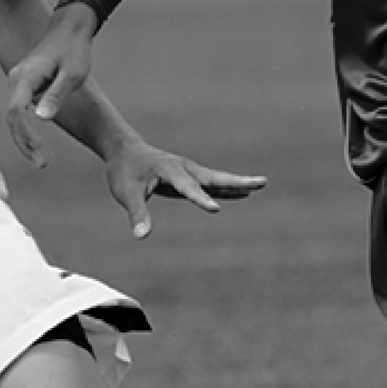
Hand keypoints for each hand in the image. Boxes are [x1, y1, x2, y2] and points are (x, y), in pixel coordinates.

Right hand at [6, 4, 98, 165]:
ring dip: (24, 140)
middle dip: (24, 144)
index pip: (16, 111)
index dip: (25, 134)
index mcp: (25, 76)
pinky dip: (26, 130)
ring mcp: (17, 82)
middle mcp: (15, 79)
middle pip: (12, 118)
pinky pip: (19, 112)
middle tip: (42, 164)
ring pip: (14, 117)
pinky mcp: (23, 85)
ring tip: (40, 160)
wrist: (70, 29)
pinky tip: (38, 145)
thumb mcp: (73, 74)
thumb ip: (57, 95)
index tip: (40, 151)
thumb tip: (41, 119)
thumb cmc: (75, 50)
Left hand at [103, 139, 267, 239]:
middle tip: (260, 183)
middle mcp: (184, 169)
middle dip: (236, 181)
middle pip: (214, 177)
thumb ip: (137, 214)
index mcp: (170, 171)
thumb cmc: (125, 172)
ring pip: (217, 179)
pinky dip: (228, 189)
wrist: (125, 151)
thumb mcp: (127, 194)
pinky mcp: (189, 178)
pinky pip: (212, 184)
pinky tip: (243, 194)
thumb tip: (141, 236)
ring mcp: (189, 172)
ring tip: (261, 185)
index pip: (187, 188)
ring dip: (238, 183)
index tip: (216, 210)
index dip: (200, 199)